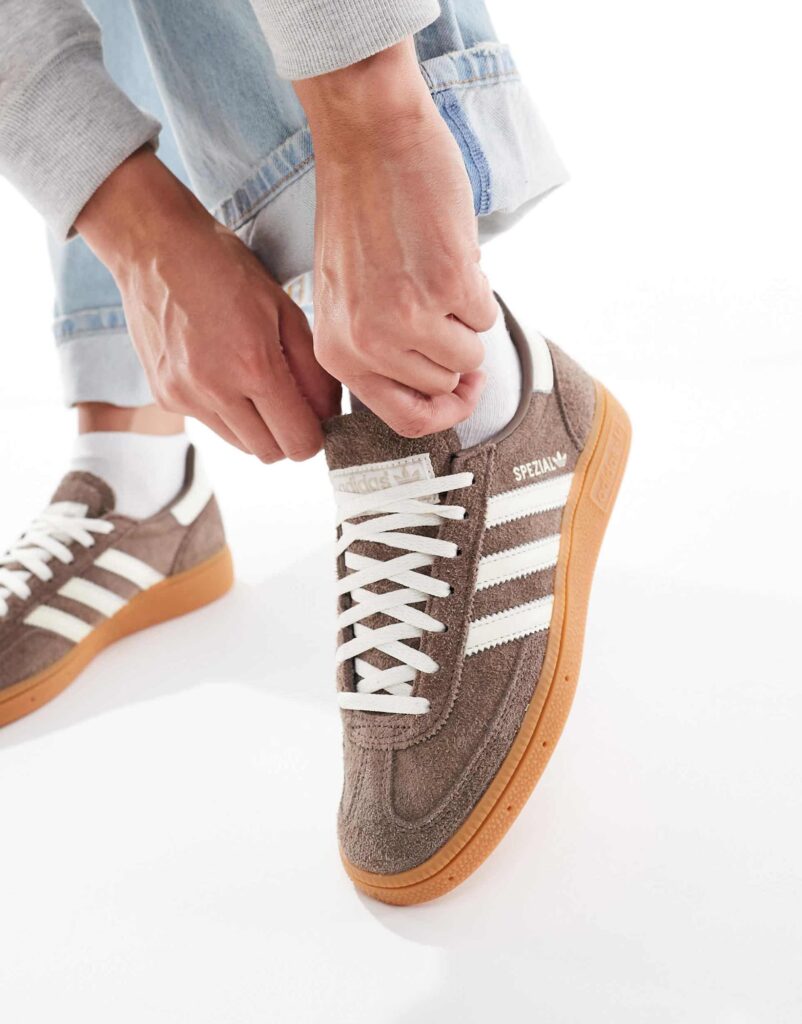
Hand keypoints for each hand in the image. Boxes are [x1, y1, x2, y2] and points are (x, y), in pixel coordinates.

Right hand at [75, 149, 339, 460]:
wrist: (154, 246)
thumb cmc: (224, 268)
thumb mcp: (284, 309)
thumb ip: (312, 370)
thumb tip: (329, 414)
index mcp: (254, 366)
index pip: (298, 441)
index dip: (314, 434)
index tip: (317, 418)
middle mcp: (215, 389)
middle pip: (270, 453)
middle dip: (288, 436)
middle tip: (291, 404)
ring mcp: (185, 396)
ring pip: (240, 445)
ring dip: (257, 428)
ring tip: (255, 385)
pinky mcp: (165, 396)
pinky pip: (210, 425)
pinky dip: (226, 412)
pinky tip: (223, 374)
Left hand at [295, 40, 496, 437]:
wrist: (370, 139)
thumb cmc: (360, 212)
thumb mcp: (346, 300)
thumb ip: (378, 351)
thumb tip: (440, 389)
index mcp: (338, 352)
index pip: (406, 419)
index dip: (445, 412)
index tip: (462, 390)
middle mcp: (368, 344)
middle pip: (444, 386)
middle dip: (454, 349)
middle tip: (445, 308)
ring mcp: (408, 318)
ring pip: (469, 356)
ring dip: (466, 319)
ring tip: (438, 275)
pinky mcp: (448, 286)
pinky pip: (487, 317)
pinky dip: (479, 288)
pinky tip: (448, 254)